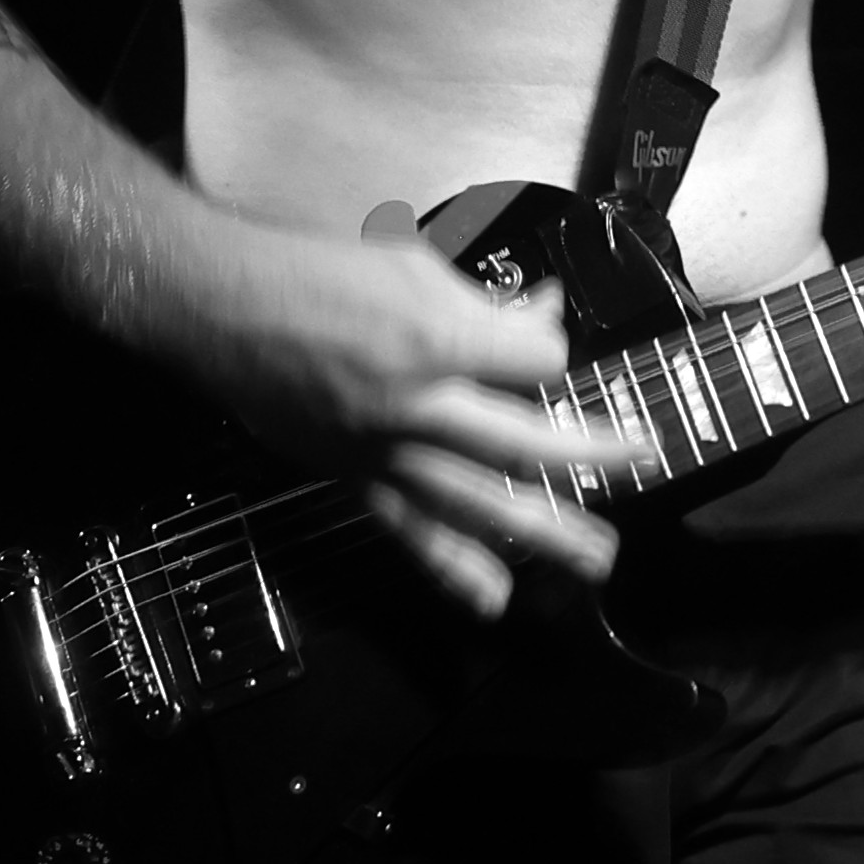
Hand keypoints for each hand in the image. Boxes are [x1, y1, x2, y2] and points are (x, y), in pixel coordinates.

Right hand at [209, 199, 654, 615]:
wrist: (221, 305)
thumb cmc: (311, 270)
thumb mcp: (409, 263)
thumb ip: (482, 301)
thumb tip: (540, 314)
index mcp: (434, 338)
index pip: (535, 361)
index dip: (554, 350)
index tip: (551, 341)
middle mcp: (416, 405)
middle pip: (526, 443)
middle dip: (592, 455)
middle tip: (642, 461)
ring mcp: (384, 451)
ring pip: (479, 504)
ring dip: (545, 533)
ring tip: (598, 557)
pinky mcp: (353, 477)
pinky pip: (410, 532)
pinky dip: (453, 568)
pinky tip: (492, 599)